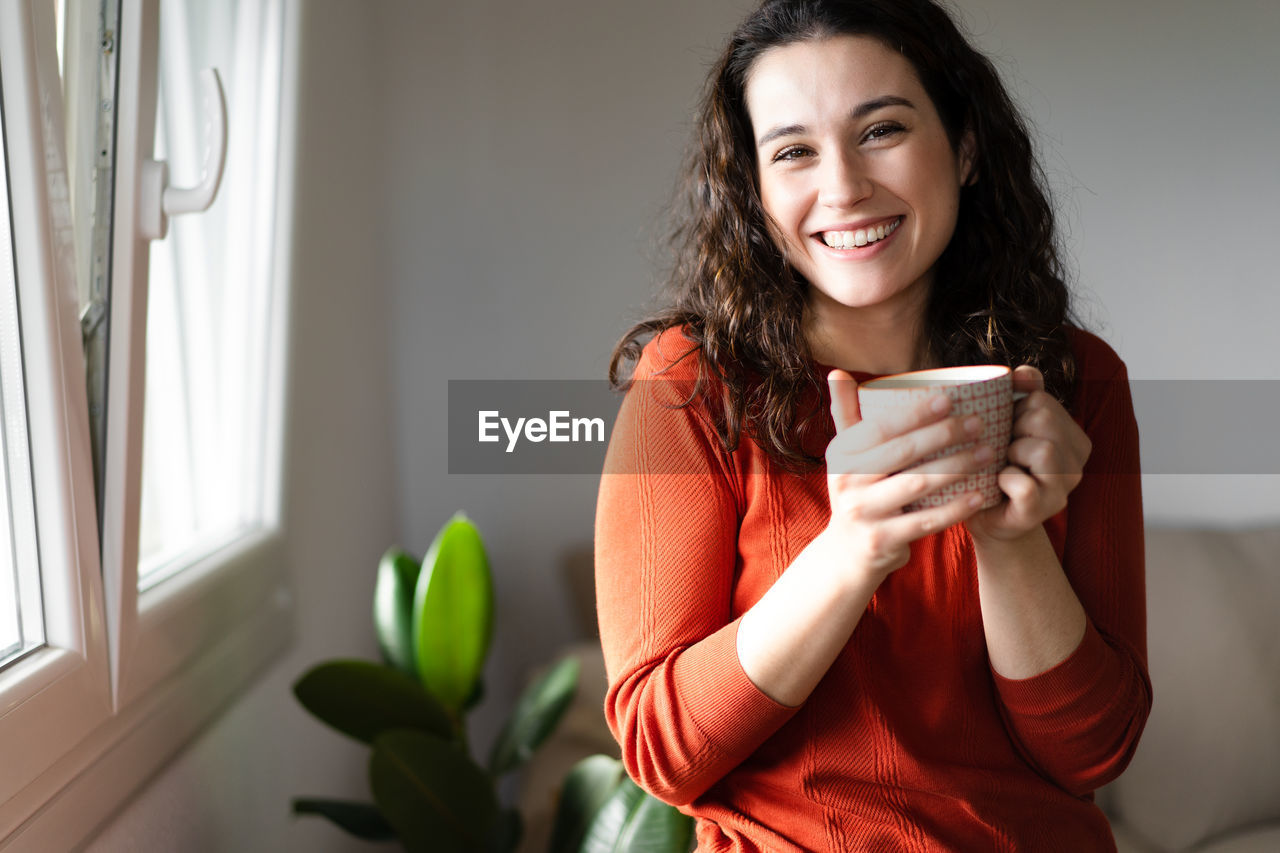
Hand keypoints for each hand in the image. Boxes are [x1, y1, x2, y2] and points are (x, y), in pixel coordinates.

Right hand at [825, 369, 988, 581]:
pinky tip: (979, 494)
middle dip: (944, 435)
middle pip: (902, 453)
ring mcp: (863, 513)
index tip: (950, 399)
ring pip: (918, 485)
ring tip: (988, 453)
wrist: (847, 552)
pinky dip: (955, 507)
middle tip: (978, 423)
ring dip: (957, 467)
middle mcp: (846, 482)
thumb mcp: (845, 456)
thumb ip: (845, 414)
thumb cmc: (858, 491)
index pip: (880, 428)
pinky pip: (926, 520)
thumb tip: (837, 372)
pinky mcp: (882, 540)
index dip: (915, 413)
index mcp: (841, 454)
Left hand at [966, 365, 1091, 541]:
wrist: (985, 514)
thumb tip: (1022, 372)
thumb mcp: (1007, 426)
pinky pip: (1024, 484)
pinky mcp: (1043, 509)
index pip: (1042, 399)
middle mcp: (1077, 460)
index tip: (1007, 429)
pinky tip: (1000, 483)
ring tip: (1003, 465)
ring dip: (1010, 454)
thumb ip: (1022, 395)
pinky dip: (1005, 480)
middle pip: (1044, 419)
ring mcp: (1063, 487)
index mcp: (1072, 435)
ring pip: (1043, 449)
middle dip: (1012, 429)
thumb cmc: (994, 465)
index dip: (1014, 410)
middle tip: (1003, 449)